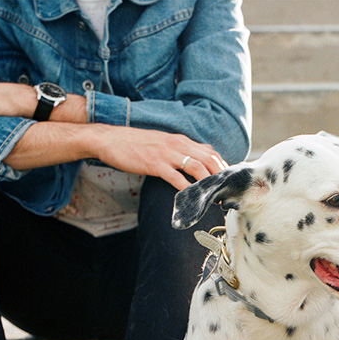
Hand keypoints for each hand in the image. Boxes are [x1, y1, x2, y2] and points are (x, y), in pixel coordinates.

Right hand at [89, 126, 226, 189]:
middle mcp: (178, 144)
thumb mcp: (163, 142)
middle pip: (210, 159)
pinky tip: (192, 200)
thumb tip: (200, 155)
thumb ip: (182, 149)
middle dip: (221, 177)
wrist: (110, 139)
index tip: (228, 182)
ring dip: (209, 184)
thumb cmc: (135, 143)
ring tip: (215, 198)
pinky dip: (187, 189)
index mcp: (181, 140)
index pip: (211, 152)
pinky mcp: (155, 164)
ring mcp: (167, 154)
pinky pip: (176, 178)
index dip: (222, 167)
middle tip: (226, 193)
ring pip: (198, 167)